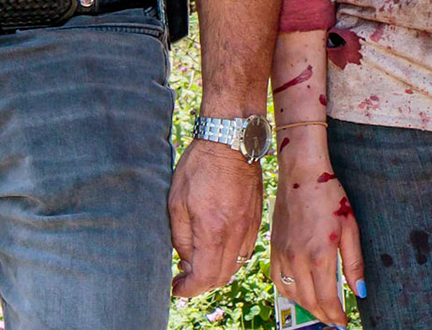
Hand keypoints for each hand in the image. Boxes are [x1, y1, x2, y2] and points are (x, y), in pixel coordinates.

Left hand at [170, 137, 262, 297]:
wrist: (231, 141)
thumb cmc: (200, 166)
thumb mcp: (176, 201)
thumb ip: (180, 236)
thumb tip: (185, 260)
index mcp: (213, 231)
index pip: (204, 277)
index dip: (188, 289)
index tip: (175, 288)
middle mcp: (236, 234)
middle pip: (221, 277)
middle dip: (201, 284)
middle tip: (183, 278)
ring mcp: (249, 227)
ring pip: (235, 266)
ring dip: (216, 272)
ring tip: (197, 263)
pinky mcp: (256, 219)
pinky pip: (244, 250)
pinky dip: (229, 258)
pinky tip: (216, 247)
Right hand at [269, 138, 363, 325]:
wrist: (301, 173)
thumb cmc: (328, 196)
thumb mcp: (350, 228)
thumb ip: (354, 263)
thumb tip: (359, 292)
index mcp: (319, 255)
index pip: (327, 299)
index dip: (336, 315)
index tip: (343, 323)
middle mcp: (297, 258)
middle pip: (309, 301)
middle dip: (323, 315)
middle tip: (334, 320)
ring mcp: (282, 253)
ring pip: (291, 294)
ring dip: (306, 306)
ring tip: (320, 309)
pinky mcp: (273, 247)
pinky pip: (277, 280)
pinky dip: (288, 293)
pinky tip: (299, 293)